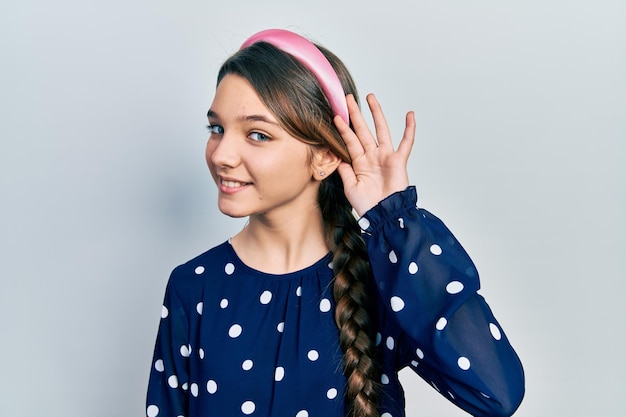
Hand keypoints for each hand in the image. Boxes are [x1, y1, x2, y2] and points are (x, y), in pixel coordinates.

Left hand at [334, 93, 415, 216]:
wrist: (383, 215)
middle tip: (348, 98)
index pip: (350, 141)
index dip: (343, 128)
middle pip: (362, 130)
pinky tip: (410, 115)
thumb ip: (344, 170)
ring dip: (376, 113)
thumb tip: (336, 155)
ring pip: (381, 130)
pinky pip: (406, 142)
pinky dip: (409, 129)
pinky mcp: (398, 160)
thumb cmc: (367, 205)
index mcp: (359, 163)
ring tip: (370, 97)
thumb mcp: (350, 187)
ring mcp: (385, 157)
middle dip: (355, 114)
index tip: (335, 115)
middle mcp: (372, 156)